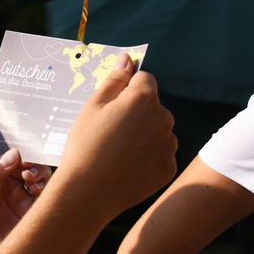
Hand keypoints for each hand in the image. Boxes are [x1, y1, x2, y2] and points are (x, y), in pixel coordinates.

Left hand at [0, 149, 50, 253]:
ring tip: (30, 177)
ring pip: (40, 177)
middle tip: (26, 162)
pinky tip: (38, 188)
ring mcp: (24, 202)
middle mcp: (10, 188)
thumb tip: (12, 153)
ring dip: (39, 171)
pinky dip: (48, 188)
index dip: (13, 148)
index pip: (6, 155)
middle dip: (29, 158)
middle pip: (26, 163)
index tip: (17, 145)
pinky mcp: (37, 216)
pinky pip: (49, 197)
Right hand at [54, 53, 176, 223]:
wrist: (88, 194)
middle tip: (110, 131)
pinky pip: (160, 154)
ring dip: (144, 135)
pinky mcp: (168, 168)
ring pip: (157, 130)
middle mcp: (163, 118)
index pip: (144, 79)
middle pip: (153, 106)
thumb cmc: (85, 146)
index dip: (127, 89)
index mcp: (144, 98)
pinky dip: (147, 157)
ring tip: (117, 152)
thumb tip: (127, 59)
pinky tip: (126, 166)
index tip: (112, 105)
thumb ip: (115, 80)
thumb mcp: (93, 106)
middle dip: (137, 112)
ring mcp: (168, 145)